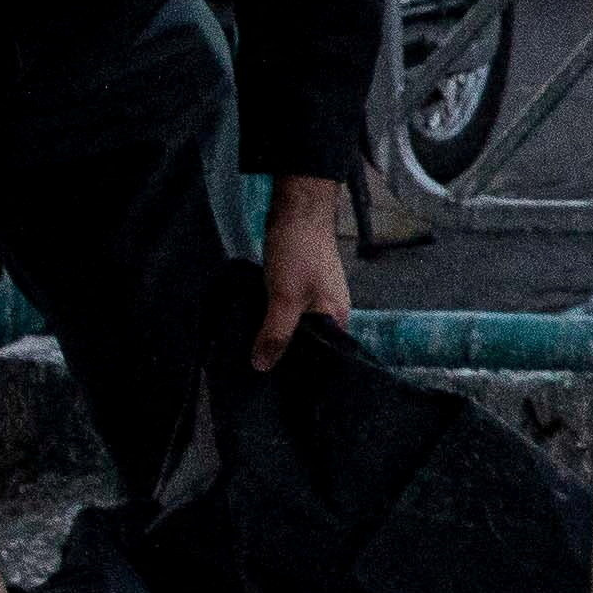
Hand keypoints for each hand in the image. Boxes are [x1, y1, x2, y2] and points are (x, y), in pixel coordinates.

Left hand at [254, 174, 356, 367]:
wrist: (298, 209)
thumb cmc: (298, 254)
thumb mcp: (284, 299)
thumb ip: (275, 334)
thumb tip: (262, 367)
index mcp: (337, 318)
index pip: (324, 357)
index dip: (302, 370)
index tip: (277, 383)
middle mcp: (332, 310)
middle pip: (311, 342)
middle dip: (287, 353)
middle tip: (259, 368)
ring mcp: (317, 296)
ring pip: (298, 326)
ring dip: (279, 334)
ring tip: (255, 349)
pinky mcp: (303, 284)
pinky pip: (290, 311)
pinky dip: (276, 317)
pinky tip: (259, 322)